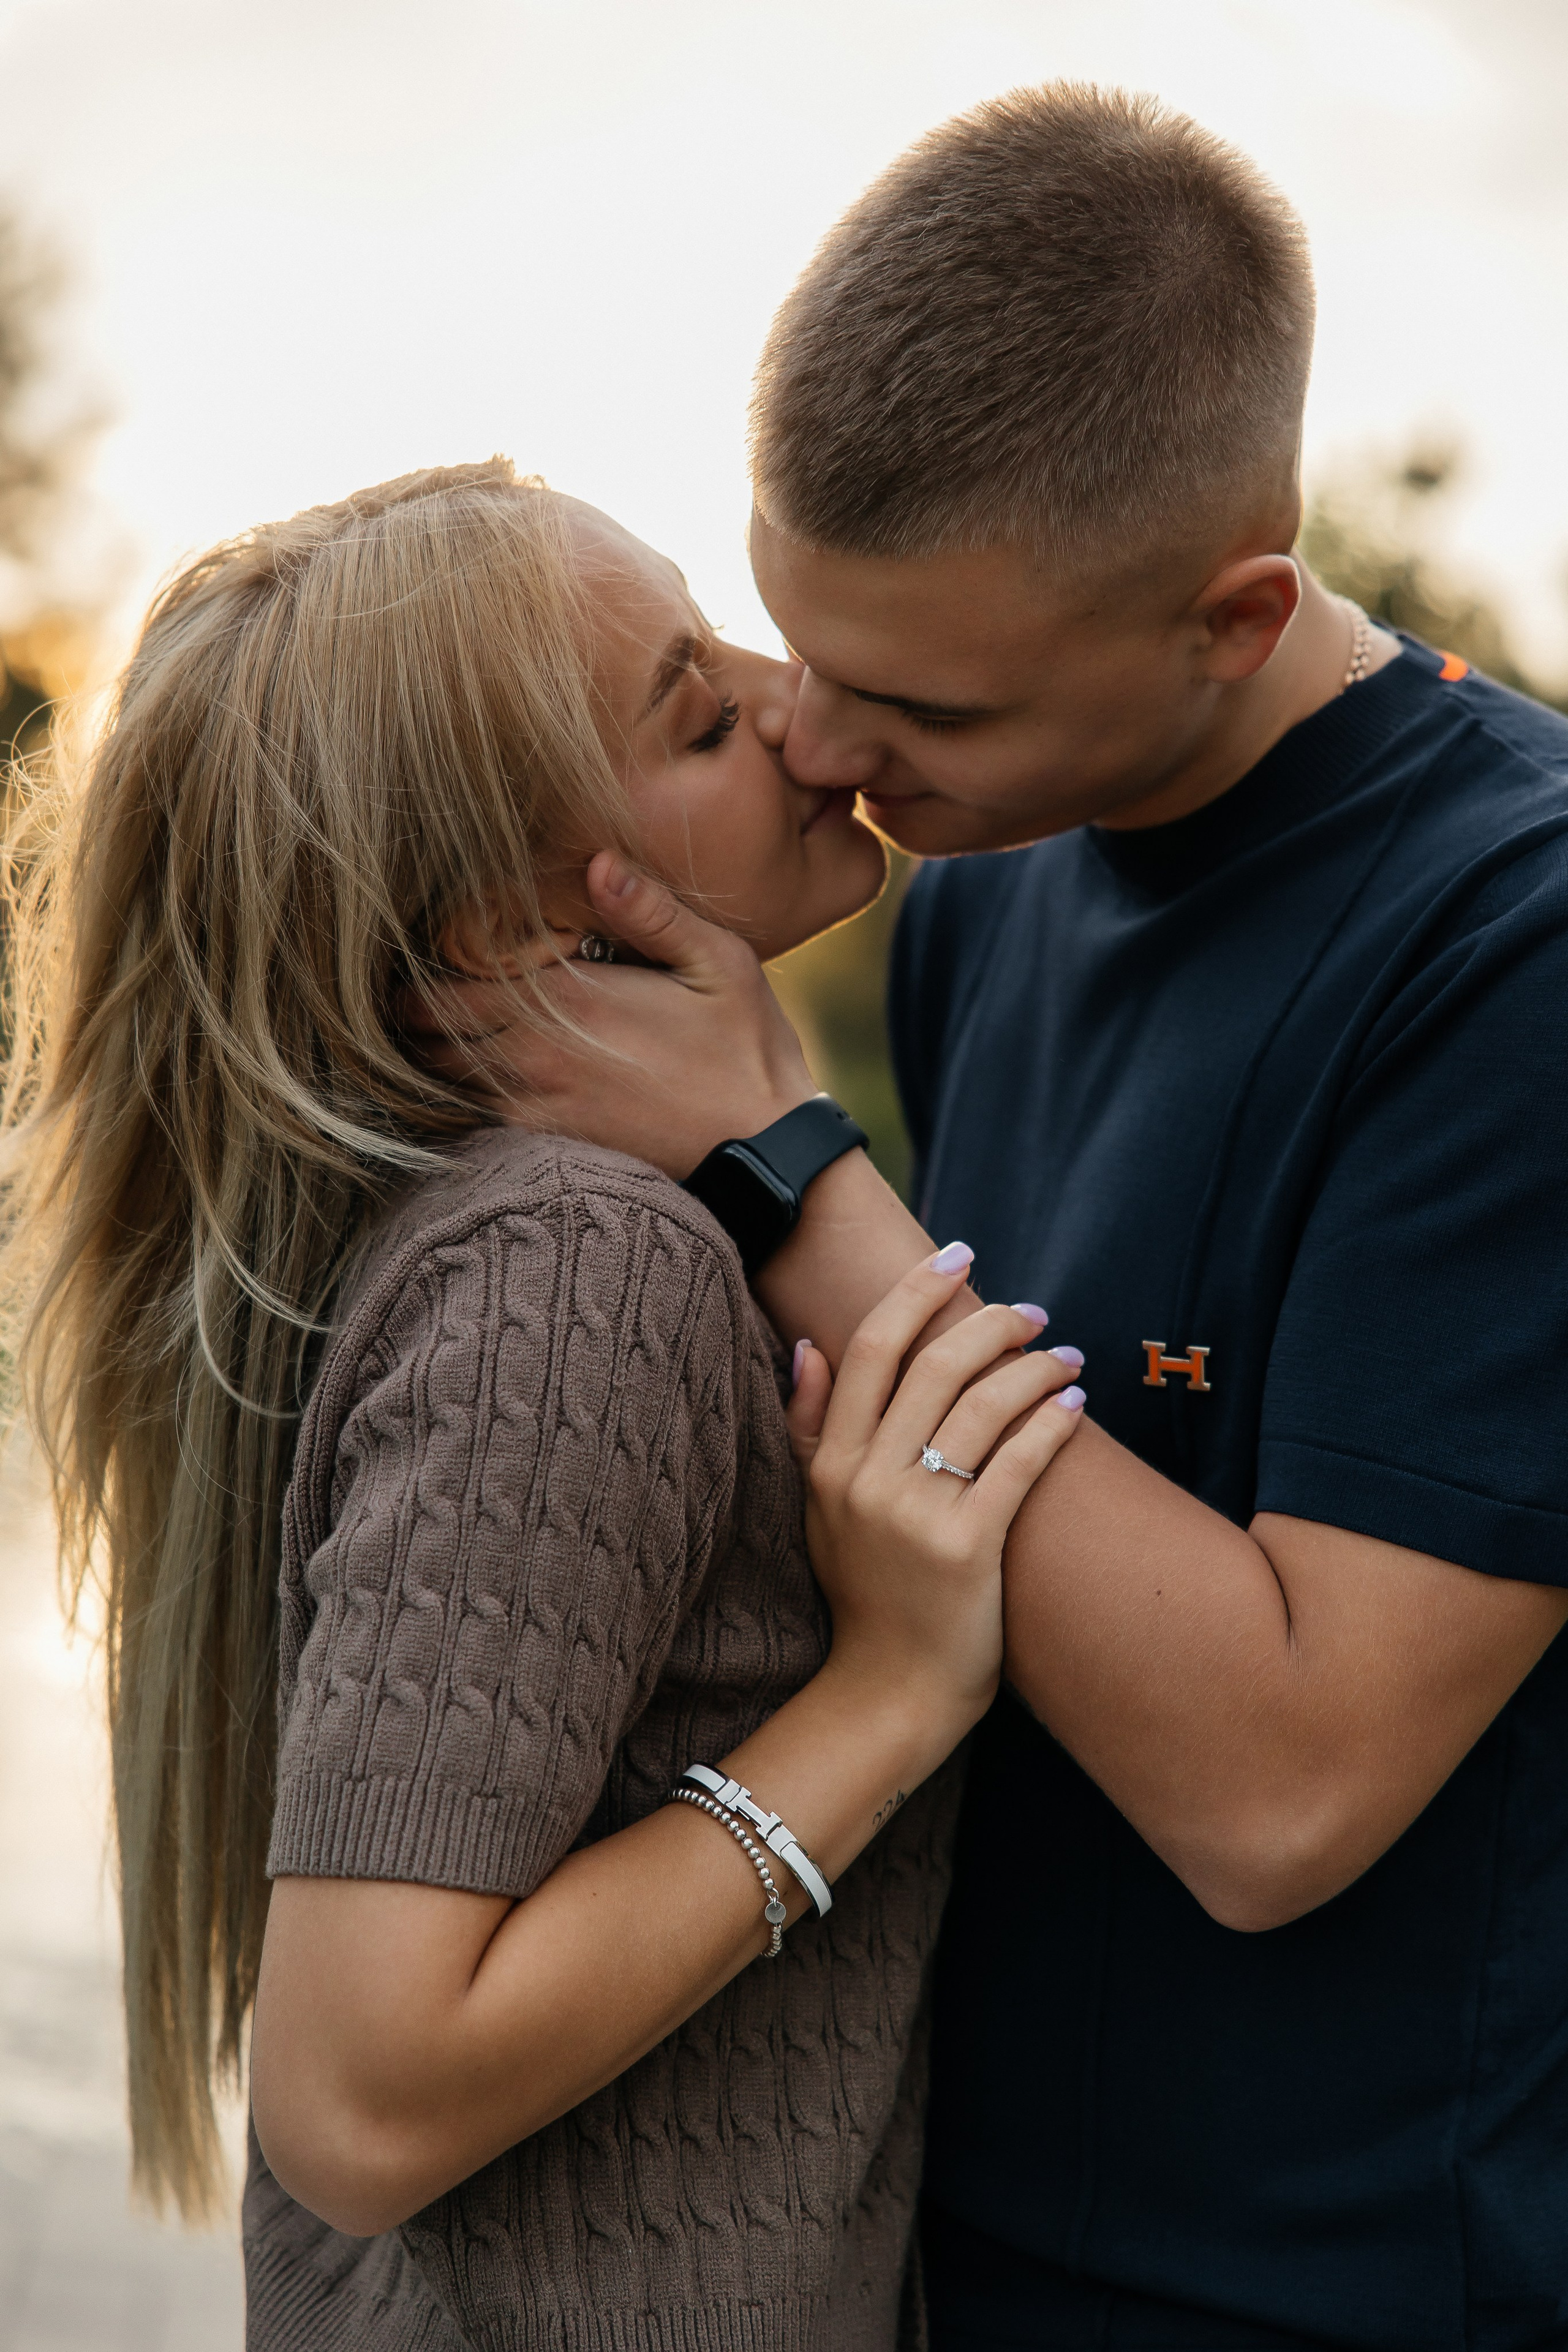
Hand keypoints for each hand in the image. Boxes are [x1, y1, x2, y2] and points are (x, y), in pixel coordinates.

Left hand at [404, 853, 817, 1176]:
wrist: (764, 1154)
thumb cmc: (746, 1051)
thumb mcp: (719, 963)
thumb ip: (653, 912)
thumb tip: (599, 861)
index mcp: (567, 1004)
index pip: (447, 987)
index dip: (418, 969)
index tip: (416, 949)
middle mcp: (535, 1060)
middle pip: (427, 1037)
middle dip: (411, 1011)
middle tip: (410, 984)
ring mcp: (536, 1110)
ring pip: (440, 1083)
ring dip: (428, 1054)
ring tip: (427, 1026)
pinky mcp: (547, 1148)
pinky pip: (471, 1122)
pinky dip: (454, 1098)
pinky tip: (465, 1077)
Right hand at [792, 1251, 1085, 1742]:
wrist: (887, 1693)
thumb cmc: (866, 1596)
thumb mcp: (818, 1510)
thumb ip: (807, 1427)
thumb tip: (809, 1345)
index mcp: (830, 1463)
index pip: (871, 1349)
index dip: (917, 1292)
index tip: (958, 1255)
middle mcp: (866, 1481)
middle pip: (934, 1366)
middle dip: (989, 1322)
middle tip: (1031, 1311)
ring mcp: (915, 1516)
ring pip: (982, 1407)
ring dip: (1034, 1368)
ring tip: (1065, 1356)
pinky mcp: (967, 1550)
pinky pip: (1017, 1464)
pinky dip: (1050, 1425)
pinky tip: (1074, 1406)